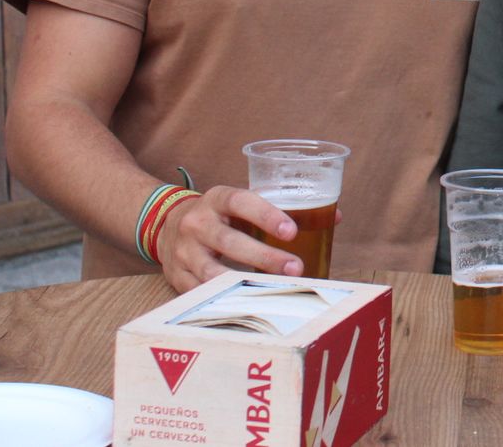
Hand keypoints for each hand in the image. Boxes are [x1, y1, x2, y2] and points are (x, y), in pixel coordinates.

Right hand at [155, 185, 303, 291]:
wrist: (167, 225)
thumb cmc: (219, 215)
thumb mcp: (241, 204)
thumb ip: (282, 209)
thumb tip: (335, 217)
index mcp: (217, 199)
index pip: (241, 202)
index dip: (266, 216)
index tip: (291, 232)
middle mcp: (197, 223)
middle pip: (230, 241)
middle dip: (264, 257)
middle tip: (295, 268)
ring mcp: (184, 251)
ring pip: (213, 271)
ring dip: (245, 283)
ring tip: (275, 289)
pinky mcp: (176, 276)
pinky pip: (201, 292)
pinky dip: (224, 299)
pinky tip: (248, 303)